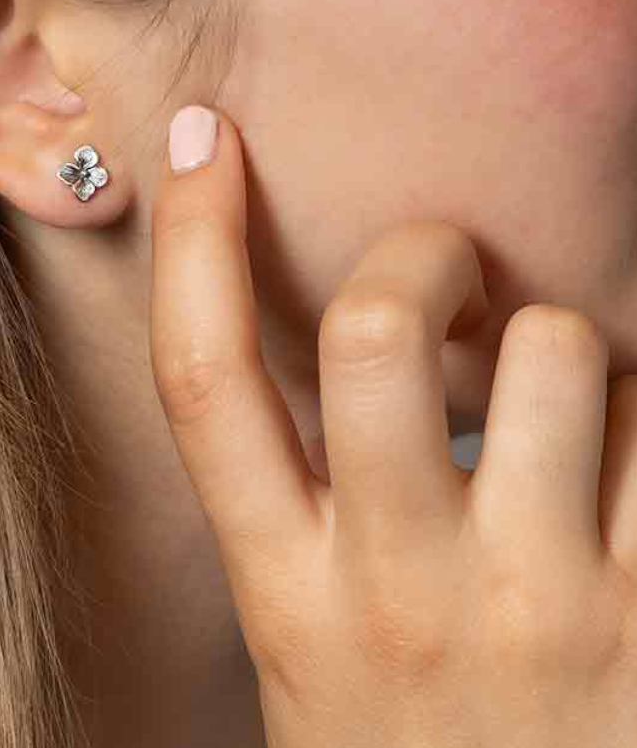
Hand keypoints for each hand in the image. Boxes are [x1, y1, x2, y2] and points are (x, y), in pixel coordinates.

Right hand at [150, 106, 636, 746]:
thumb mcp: (311, 655)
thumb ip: (310, 517)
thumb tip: (356, 348)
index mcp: (289, 599)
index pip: (203, 384)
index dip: (195, 239)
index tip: (206, 134)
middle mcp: (402, 592)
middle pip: (378, 329)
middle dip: (423, 253)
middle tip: (448, 269)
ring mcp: (543, 606)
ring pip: (555, 350)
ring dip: (564, 341)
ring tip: (567, 406)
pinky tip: (627, 469)